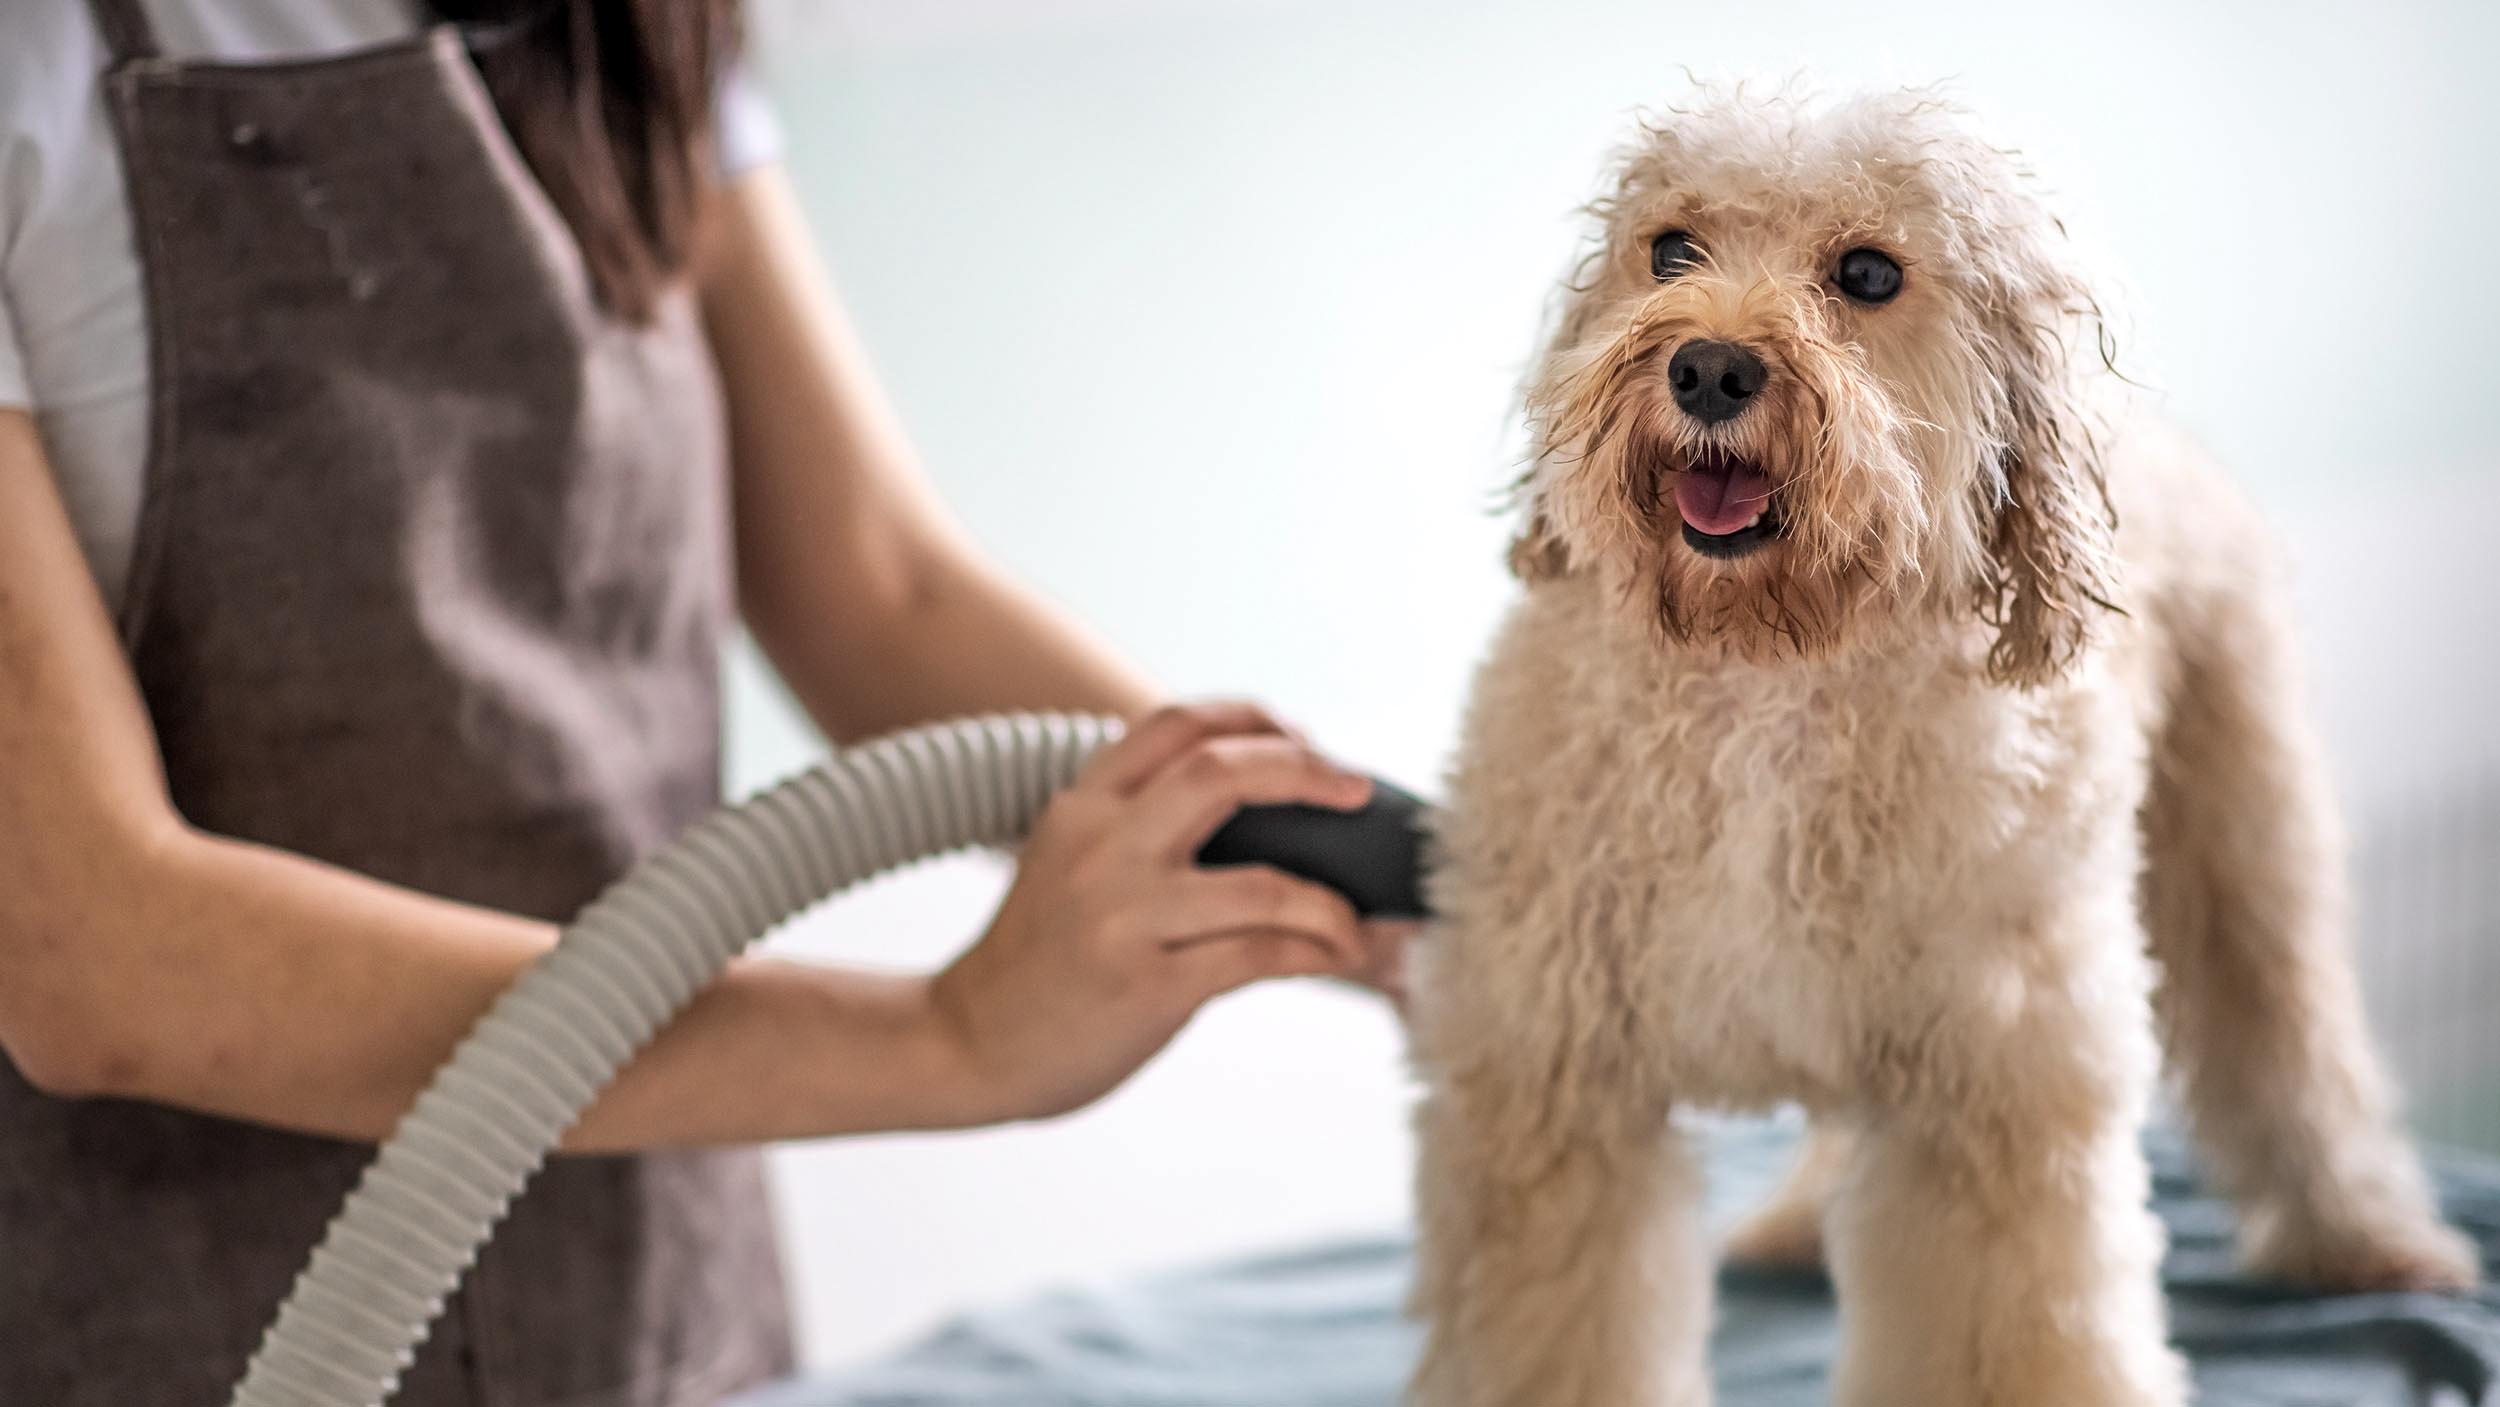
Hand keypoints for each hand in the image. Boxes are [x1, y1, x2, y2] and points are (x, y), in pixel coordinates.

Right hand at [922, 702, 1374, 1124]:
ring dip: (1329, 901)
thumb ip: (1137, 824)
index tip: (1301, 736)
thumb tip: (1260, 810)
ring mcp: (1123, 917)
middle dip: (1307, 769)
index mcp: (1082, 806)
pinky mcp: (1146, 987)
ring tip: (1356, 918)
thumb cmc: (1036, 959)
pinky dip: (1314, 953)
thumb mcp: (1066, 861)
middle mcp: (1101, 848)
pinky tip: (1334, 957)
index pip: (1175, 723)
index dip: (1252, 717)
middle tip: (1357, 790)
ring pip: (1262, 884)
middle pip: (1221, 772)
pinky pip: (1257, 957)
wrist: (963, 1045)